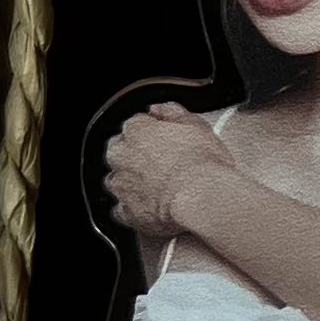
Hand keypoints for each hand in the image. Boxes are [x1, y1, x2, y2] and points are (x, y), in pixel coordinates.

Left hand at [105, 104, 233, 235]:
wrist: (201, 197)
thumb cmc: (202, 162)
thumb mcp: (197, 126)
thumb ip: (173, 113)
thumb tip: (161, 109)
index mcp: (137, 131)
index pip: (137, 125)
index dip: (153, 132)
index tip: (166, 139)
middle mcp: (122, 156)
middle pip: (120, 151)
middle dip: (136, 156)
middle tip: (163, 163)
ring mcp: (121, 184)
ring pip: (117, 180)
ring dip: (131, 181)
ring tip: (158, 187)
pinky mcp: (126, 211)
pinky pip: (122, 210)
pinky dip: (133, 208)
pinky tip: (150, 207)